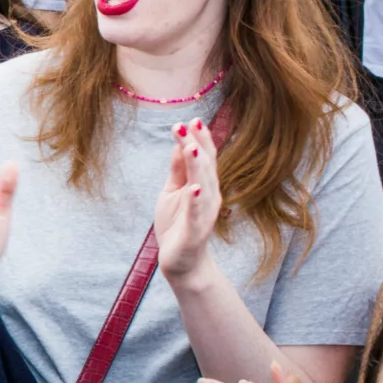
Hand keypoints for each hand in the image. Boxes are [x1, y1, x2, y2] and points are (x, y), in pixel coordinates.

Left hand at [154, 120, 221, 282]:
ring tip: (192, 148)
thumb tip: (181, 143)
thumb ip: (178, 170)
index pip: (204, 158)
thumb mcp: (173, 191)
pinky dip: (195, 201)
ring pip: (203, 187)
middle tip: (190, 124)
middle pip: (205, 167)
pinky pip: (196, 215)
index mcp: (203, 185)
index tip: (191, 119)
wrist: (182, 262)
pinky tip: (193, 188)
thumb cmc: (177, 224)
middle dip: (198, 145)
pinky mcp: (195, 232)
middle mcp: (209, 196)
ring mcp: (204, 214)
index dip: (199, 139)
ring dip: (198, 167)